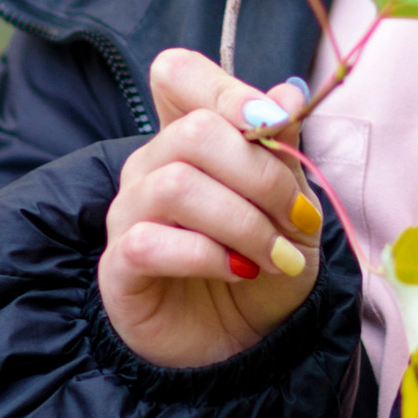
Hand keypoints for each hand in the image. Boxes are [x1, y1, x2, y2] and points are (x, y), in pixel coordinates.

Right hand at [98, 48, 326, 370]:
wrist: (245, 343)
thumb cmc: (264, 264)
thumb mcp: (293, 206)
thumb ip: (283, 149)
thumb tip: (287, 93)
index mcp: (189, 137)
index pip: (178, 73)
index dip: (226, 88)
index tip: (273, 122)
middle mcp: (150, 167)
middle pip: (192, 131)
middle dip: (261, 174)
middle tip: (298, 218)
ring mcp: (128, 215)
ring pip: (175, 185)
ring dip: (242, 222)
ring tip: (277, 256)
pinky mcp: (119, 267)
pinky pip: (150, 242)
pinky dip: (208, 256)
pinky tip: (239, 272)